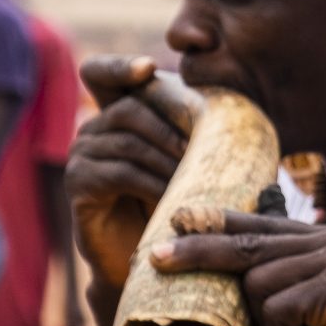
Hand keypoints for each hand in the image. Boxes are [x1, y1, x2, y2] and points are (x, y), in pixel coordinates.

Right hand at [65, 56, 194, 293]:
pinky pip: (120, 173)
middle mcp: (92, 129)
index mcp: (114, 115)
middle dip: (172, 129)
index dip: (120, 66)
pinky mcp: (79, 185)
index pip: (102, 73)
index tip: (150, 68)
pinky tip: (173, 198)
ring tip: (197, 180)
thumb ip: (197, 135)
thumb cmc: (172, 205)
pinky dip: (152, 183)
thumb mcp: (186, 164)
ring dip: (169, 161)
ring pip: (130, 143)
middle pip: (131, 109)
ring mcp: (81, 156)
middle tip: (205, 153)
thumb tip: (246, 117)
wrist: (148, 259)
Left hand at [151, 210, 325, 325]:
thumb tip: (206, 256)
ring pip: (258, 281)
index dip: (216, 224)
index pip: (259, 226)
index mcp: (325, 239)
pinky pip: (278, 308)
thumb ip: (269, 280)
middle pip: (249, 245)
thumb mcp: (294, 312)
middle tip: (155, 259)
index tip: (176, 220)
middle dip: (199, 253)